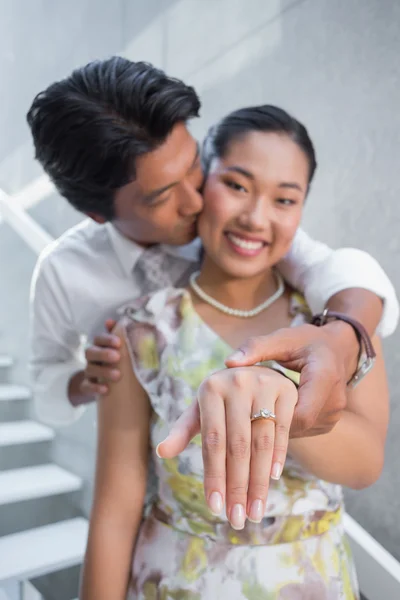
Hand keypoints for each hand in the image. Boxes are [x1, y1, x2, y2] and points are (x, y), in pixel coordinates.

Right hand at [68, 320, 120, 404]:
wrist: (106, 384)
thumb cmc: (117, 362)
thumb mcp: (121, 349)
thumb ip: (120, 335)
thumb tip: (111, 321)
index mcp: (100, 347)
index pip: (99, 339)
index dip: (107, 339)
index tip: (118, 343)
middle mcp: (92, 358)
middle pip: (91, 352)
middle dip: (103, 354)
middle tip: (117, 357)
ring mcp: (89, 372)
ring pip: (90, 369)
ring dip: (103, 371)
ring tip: (118, 375)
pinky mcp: (87, 386)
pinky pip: (86, 386)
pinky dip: (95, 388)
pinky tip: (106, 390)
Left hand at [157, 366, 297, 529]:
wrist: (255, 370)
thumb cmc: (222, 398)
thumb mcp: (201, 409)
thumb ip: (183, 430)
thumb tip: (162, 452)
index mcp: (210, 389)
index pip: (212, 441)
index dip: (214, 475)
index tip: (215, 508)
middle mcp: (236, 384)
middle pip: (238, 446)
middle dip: (237, 486)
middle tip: (238, 519)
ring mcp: (263, 385)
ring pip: (261, 442)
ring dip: (259, 481)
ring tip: (255, 511)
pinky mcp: (286, 389)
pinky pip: (282, 430)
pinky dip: (279, 457)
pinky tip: (273, 480)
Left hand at [225, 321, 356, 437]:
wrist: (336, 348)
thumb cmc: (306, 341)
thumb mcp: (282, 338)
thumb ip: (257, 348)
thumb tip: (229, 362)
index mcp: (325, 377)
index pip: (300, 413)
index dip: (273, 419)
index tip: (245, 414)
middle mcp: (334, 400)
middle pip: (298, 426)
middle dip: (269, 425)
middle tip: (239, 421)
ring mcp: (333, 415)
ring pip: (299, 431)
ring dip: (275, 428)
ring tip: (249, 419)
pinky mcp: (328, 423)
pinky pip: (303, 430)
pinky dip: (284, 426)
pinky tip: (265, 416)